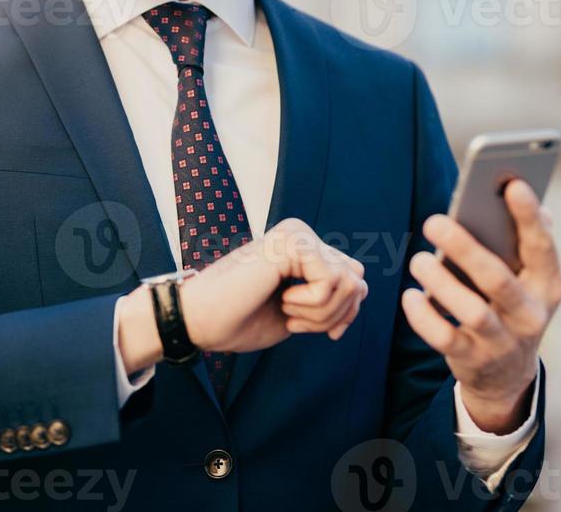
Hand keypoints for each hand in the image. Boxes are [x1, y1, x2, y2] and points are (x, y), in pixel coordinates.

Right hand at [118, 218, 367, 371]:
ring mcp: (296, 234)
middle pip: (357, 279)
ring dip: (322, 313)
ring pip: (350, 282)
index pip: (353, 277)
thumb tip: (362, 288)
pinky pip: (332, 282)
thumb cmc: (239, 319)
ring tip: (288, 312)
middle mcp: (300, 233)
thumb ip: (327, 296)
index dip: (343, 312)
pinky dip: (314, 306)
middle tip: (296, 321)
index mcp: (301, 246)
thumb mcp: (297, 311)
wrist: (198, 319)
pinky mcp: (291, 244)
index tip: (311, 328)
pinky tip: (283, 302)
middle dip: (336, 314)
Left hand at [401, 179, 560, 432]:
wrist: (506, 373)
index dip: (529, 217)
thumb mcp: (526, 276)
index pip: (542, 247)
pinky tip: (411, 296)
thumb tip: (513, 189)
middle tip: (433, 221)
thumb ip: (520, 238)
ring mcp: (503, 341)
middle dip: (464, 248)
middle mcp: (530, 314)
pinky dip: (423, 317)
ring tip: (418, 260)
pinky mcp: (473, 360)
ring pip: (471, 311)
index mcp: (547, 284)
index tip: (512, 184)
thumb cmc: (510, 302)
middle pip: (497, 279)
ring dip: (440, 282)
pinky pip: (444, 338)